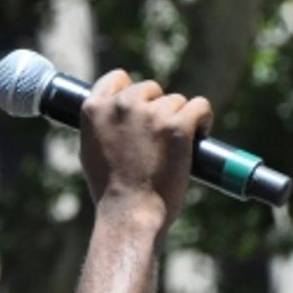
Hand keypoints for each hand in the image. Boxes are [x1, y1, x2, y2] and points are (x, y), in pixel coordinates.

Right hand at [78, 70, 212, 227]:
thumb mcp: (89, 151)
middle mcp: (122, 105)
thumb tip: (113, 114)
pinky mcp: (177, 125)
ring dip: (179, 118)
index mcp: (94, 108)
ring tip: (176, 146)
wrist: (130, 214)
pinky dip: (203, 118)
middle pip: (150, 88)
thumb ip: (100, 125)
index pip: (117, 78)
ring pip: (175, 101)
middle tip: (159, 136)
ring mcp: (151, 114)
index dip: (131, 91)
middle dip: (157, 108)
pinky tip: (199, 133)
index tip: (140, 107)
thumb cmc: (111, 191)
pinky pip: (200, 106)